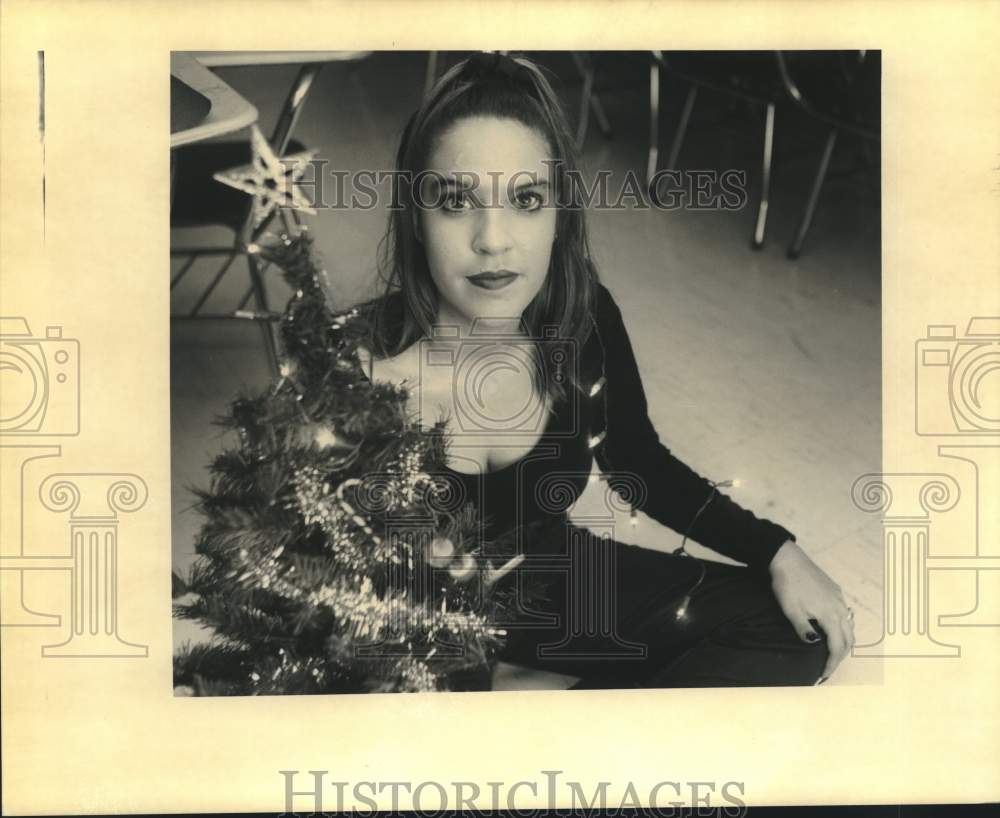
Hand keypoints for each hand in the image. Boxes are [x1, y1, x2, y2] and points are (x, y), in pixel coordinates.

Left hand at [768, 540, 854, 681]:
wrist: (787, 559)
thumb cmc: (788, 586)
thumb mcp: (792, 612)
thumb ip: (804, 630)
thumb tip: (815, 644)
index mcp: (830, 615)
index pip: (837, 647)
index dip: (832, 664)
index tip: (823, 676)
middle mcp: (840, 607)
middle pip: (848, 639)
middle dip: (840, 656)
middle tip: (828, 668)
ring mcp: (839, 598)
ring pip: (849, 626)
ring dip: (843, 642)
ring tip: (831, 652)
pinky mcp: (834, 590)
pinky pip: (844, 613)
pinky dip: (842, 627)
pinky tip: (831, 629)